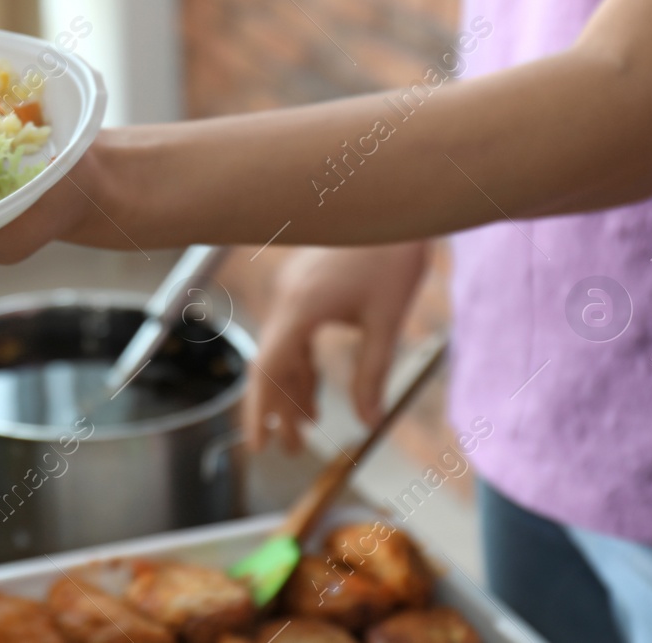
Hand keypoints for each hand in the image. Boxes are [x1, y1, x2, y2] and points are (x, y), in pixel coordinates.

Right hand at [245, 241, 429, 453]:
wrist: (392, 201)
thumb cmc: (394, 256)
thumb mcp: (387, 321)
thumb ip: (373, 374)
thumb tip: (368, 422)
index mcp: (301, 307)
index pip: (267, 369)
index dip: (260, 410)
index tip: (257, 445)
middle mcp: (287, 299)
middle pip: (270, 364)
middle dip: (278, 409)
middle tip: (291, 450)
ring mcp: (293, 291)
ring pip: (281, 350)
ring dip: (292, 388)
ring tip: (308, 425)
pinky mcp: (304, 285)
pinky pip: (291, 334)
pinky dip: (300, 363)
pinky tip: (313, 387)